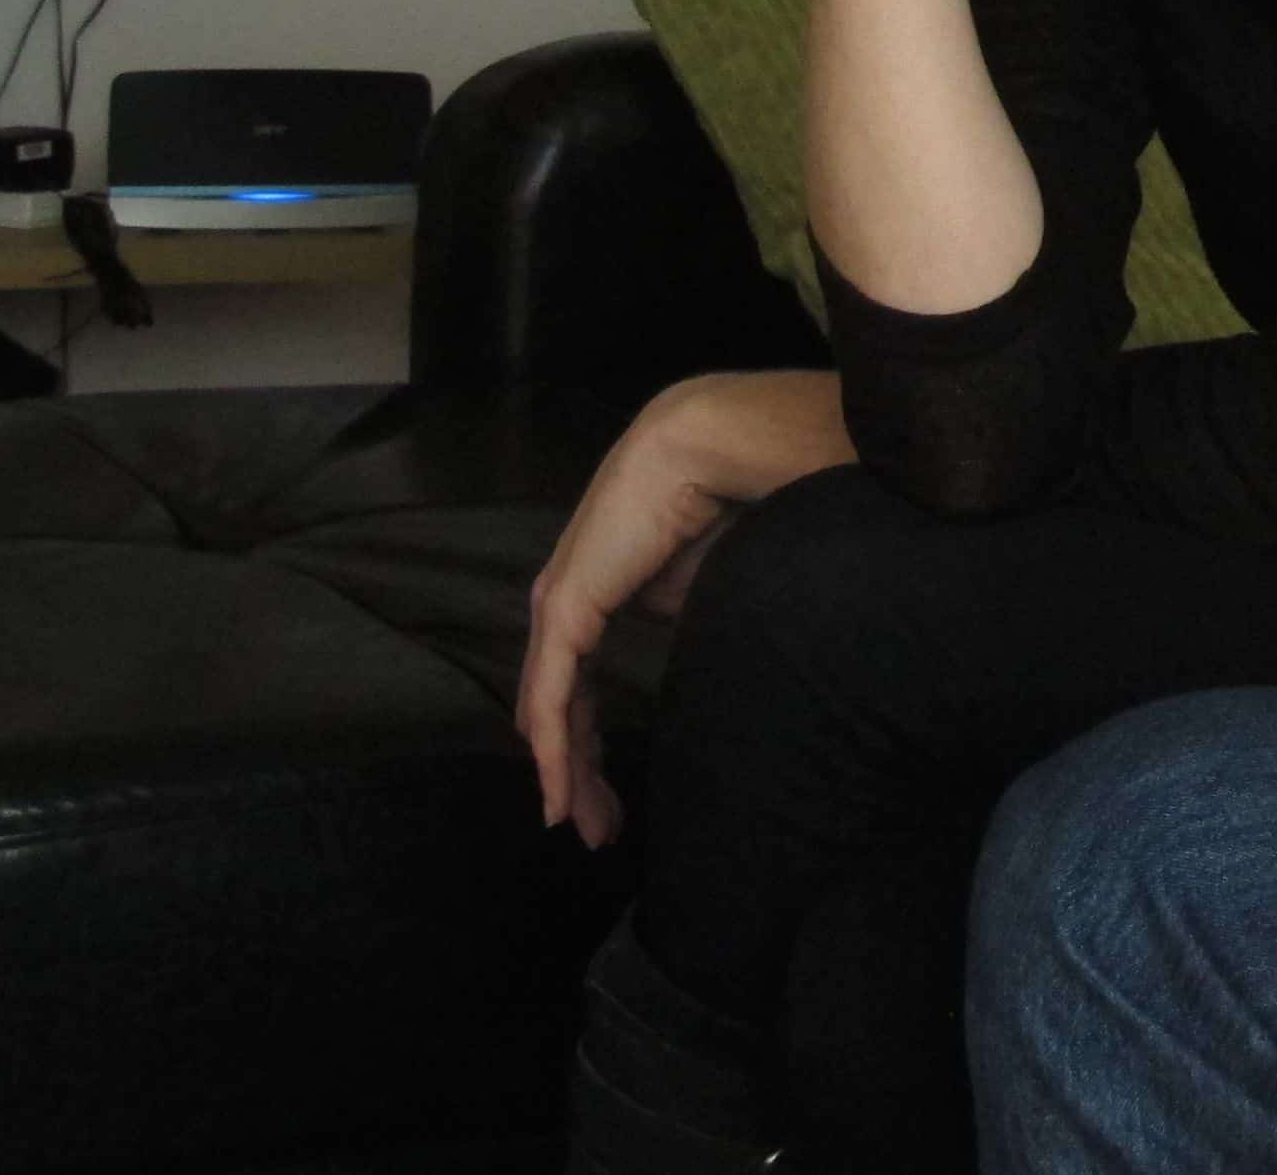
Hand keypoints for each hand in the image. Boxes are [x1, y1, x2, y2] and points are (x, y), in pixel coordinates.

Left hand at [518, 386, 754, 848]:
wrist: (709, 448)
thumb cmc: (724, 501)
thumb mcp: (704, 586)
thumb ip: (684, 625)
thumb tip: (697, 667)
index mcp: (601, 594)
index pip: (584, 683)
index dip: (594, 742)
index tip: (614, 794)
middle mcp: (569, 603)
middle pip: (564, 706)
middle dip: (579, 773)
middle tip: (598, 829)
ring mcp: (560, 606)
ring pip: (552, 710)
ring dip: (565, 773)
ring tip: (582, 826)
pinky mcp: (564, 609)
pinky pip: (552, 695)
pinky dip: (553, 748)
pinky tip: (558, 791)